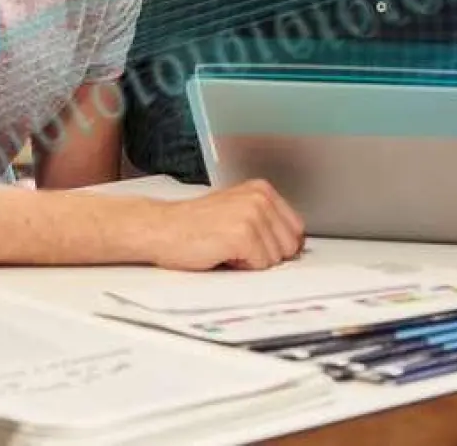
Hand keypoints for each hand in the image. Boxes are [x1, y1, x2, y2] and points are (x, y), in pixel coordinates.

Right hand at [142, 179, 305, 270]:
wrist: (161, 228)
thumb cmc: (194, 225)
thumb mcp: (236, 211)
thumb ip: (267, 222)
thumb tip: (295, 246)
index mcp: (262, 190)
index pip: (296, 229)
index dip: (276, 245)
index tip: (256, 245)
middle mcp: (260, 198)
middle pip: (291, 246)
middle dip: (266, 254)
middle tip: (236, 246)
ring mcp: (253, 215)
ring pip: (276, 258)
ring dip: (251, 261)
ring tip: (226, 247)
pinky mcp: (243, 234)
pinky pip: (260, 265)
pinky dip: (242, 267)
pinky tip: (222, 253)